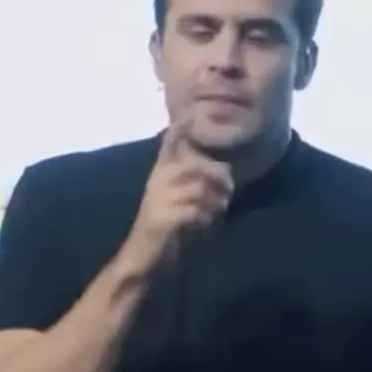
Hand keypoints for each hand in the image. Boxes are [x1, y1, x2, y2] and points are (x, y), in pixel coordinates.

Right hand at [128, 116, 233, 267]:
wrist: (143, 257)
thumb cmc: (167, 227)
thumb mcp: (180, 198)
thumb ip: (196, 181)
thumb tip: (225, 171)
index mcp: (161, 172)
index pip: (171, 141)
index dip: (183, 126)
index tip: (194, 114)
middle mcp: (157, 181)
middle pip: (196, 165)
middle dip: (218, 177)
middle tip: (228, 192)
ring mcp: (159, 199)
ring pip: (199, 189)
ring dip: (216, 202)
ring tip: (217, 211)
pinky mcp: (163, 219)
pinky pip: (195, 211)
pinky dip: (206, 219)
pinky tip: (204, 225)